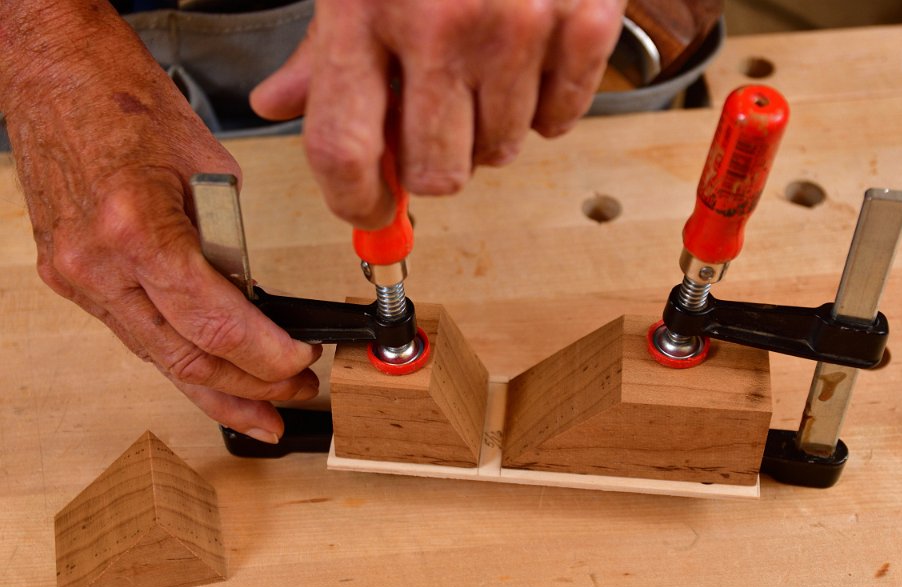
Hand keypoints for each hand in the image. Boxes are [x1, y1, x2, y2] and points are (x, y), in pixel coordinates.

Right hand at [0, 3, 321, 441]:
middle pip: (184, 357)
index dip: (267, 356)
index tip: (302, 361)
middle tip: (294, 396)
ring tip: (262, 412)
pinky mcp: (69, 278)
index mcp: (135, 228)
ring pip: (157, 358)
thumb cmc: (126, 101)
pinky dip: (179, 357)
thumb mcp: (207, 167)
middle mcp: (96, 264)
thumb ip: (229, 242)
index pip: (215, 324)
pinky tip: (211, 377)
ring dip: (214, 389)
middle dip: (249, 387)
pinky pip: (136, 332)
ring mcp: (76, 277)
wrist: (53, 75)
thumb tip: (254, 294)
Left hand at [251, 0, 624, 227]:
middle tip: (435, 122)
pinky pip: (559, 121)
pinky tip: (527, 61)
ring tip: (482, 68)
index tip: (369, 210)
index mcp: (364, 6)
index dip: (354, 201)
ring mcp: (518, 26)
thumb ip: (320, 49)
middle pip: (435, 172)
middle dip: (431, 164)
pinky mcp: (584, 22)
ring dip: (488, 130)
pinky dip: (544, 106)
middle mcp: (441, 22)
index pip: (343, 149)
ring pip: (500, 152)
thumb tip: (277, 106)